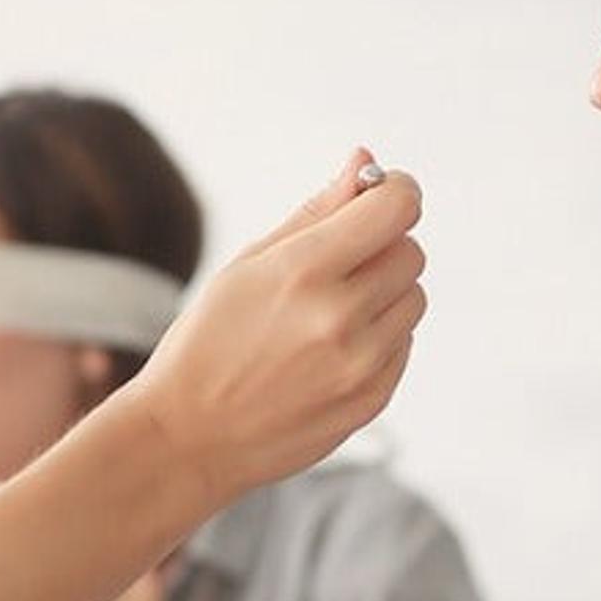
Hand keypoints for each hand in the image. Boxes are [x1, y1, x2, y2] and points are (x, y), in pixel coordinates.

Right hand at [122, 152, 426, 505]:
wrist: (187, 438)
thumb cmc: (206, 345)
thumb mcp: (247, 265)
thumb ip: (315, 212)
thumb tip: (365, 161)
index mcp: (304, 271)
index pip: (397, 207)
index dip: (395, 192)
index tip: (379, 197)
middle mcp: (341, 316)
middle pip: (411, 251)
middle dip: (383, 247)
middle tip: (338, 266)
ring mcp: (360, 364)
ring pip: (414, 299)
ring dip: (384, 295)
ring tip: (329, 315)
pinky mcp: (371, 400)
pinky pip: (403, 346)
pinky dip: (380, 338)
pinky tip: (330, 351)